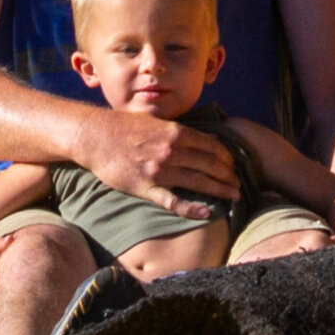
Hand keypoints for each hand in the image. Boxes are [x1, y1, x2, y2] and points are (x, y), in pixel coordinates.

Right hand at [71, 108, 237, 218]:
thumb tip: (207, 138)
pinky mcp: (146, 187)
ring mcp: (160, 170)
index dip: (228, 158)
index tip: (235, 167)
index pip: (213, 147)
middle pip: (211, 165)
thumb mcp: (156, 121)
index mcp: (176, 133)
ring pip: (199, 182)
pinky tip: (206, 213)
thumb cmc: (125, 127)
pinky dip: (191, 208)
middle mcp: (172, 151)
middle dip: (229, 176)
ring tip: (234, 197)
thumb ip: (181, 131)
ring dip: (220, 191)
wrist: (95, 136)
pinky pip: (173, 201)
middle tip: (239, 186)